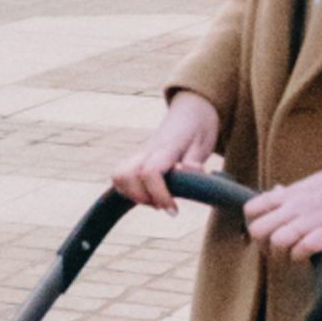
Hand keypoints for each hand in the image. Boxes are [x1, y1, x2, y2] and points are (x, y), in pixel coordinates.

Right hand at [113, 92, 219, 212]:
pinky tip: (149, 196)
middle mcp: (147, 150)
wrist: (191, 110)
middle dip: (140, 198)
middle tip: (163, 206)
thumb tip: (192, 172)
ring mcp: (139, 154)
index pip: (150, 172)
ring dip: (132, 195)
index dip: (158, 195)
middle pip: (124, 175)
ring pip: (118, 176)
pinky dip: (129, 191)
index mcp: (166, 147)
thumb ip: (195, 160)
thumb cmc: (199, 128)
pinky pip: (120, 176)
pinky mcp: (136, 159)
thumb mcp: (204, 143)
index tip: (173, 210)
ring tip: (154, 201)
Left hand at [244, 157, 321, 259]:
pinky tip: (308, 254)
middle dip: (262, 245)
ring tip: (292, 255)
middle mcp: (296, 207)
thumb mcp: (312, 181)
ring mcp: (311, 221)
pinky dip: (300, 258)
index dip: (252, 224)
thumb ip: (291, 192)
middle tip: (275, 250)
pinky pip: (300, 252)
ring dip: (280, 255)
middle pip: (258, 230)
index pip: (251, 209)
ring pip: (276, 242)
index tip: (264, 231)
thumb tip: (275, 194)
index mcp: (290, 193)